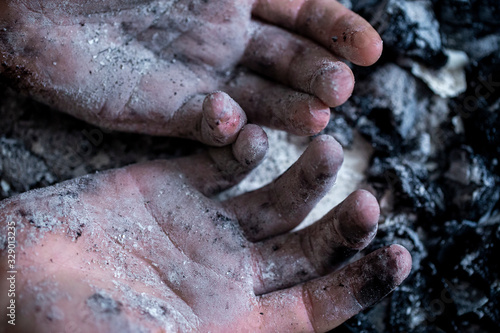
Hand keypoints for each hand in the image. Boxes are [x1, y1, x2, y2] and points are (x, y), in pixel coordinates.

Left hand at [0, 0, 381, 144]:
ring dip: (290, 111)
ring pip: (261, 99)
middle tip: (340, 90)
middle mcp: (228, 38)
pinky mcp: (172, 111)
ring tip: (317, 122)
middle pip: (291, 61)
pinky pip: (210, 124)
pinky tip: (236, 122)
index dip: (339, 30)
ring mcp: (204, 76)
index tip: (371, 51)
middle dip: (320, 75)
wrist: (35, 7)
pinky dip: (227, 127)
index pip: (305, 14)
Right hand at [0, 127, 409, 332]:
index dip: (362, 282)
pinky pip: (223, 162)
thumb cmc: (79, 332)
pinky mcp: (174, 186)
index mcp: (239, 324)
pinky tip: (258, 138)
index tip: (400, 255)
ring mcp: (204, 226)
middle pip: (308, 248)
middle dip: (343, 223)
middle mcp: (230, 273)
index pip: (320, 305)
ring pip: (277, 199)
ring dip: (307, 177)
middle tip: (368, 200)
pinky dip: (246, 148)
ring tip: (328, 151)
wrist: (15, 282)